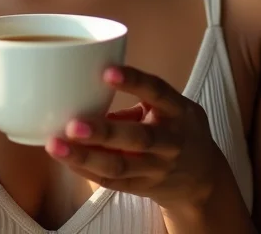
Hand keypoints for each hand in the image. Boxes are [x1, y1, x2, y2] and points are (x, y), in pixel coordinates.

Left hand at [45, 66, 222, 209]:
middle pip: (138, 138)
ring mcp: (157, 169)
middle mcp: (170, 141)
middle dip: (104, 133)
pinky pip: (112, 182)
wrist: (204, 179)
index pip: (157, 92)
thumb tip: (93, 91)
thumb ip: (138, 99)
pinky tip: (66, 160)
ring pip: (120, 166)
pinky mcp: (143, 188)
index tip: (107, 72)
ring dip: (85, 157)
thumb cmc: (177, 129)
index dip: (134, 82)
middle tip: (72, 124)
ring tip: (56, 146)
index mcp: (178, 111)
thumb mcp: (170, 107)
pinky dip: (86, 172)